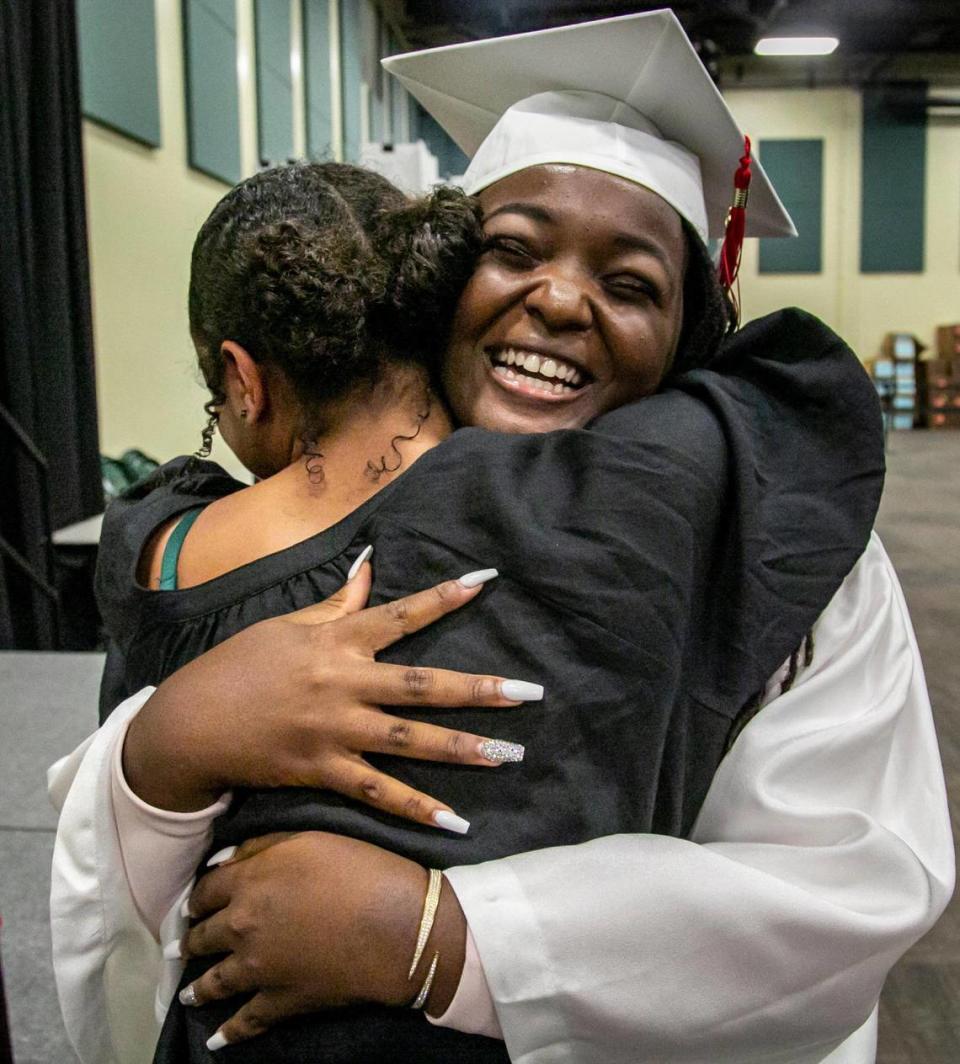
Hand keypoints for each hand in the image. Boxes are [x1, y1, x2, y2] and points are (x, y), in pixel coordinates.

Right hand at [123, 558, 538, 827]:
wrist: (190, 722)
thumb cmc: (239, 666)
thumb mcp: (286, 625)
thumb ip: (337, 604)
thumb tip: (371, 567)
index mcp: (336, 641)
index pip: (401, 615)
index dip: (444, 598)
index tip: (487, 583)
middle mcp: (343, 683)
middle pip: (422, 685)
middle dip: (478, 689)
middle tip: (530, 694)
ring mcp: (335, 730)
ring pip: (410, 740)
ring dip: (462, 748)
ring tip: (509, 754)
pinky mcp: (322, 770)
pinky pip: (377, 792)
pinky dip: (416, 808)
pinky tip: (455, 822)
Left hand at [176, 832, 466, 1048]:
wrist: (394, 925)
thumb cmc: (359, 869)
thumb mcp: (309, 839)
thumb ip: (261, 846)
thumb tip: (222, 860)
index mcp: (248, 882)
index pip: (206, 890)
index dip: (198, 897)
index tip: (192, 905)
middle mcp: (242, 927)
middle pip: (204, 936)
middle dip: (190, 941)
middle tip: (181, 947)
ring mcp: (258, 969)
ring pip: (215, 982)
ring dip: (197, 988)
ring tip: (188, 993)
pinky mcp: (279, 1002)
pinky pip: (245, 1021)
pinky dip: (228, 1033)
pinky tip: (217, 1040)